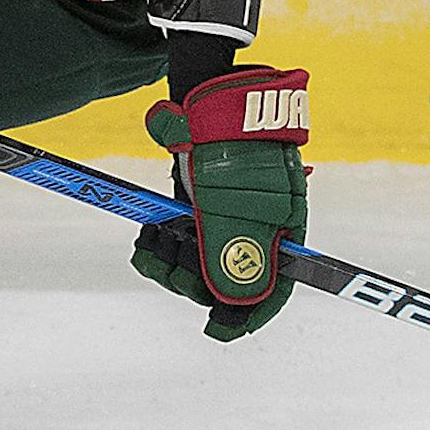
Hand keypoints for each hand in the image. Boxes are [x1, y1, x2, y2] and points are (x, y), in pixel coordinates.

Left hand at [131, 66, 308, 341]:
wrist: (208, 98)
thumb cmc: (229, 151)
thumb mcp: (230, 209)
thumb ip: (230, 257)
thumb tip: (231, 306)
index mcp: (283, 230)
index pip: (275, 287)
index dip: (248, 315)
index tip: (216, 331)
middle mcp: (260, 226)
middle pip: (230, 278)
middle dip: (192, 281)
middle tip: (164, 266)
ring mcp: (231, 214)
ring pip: (201, 260)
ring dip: (171, 261)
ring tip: (148, 245)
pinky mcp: (203, 203)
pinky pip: (185, 238)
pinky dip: (164, 244)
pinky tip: (146, 239)